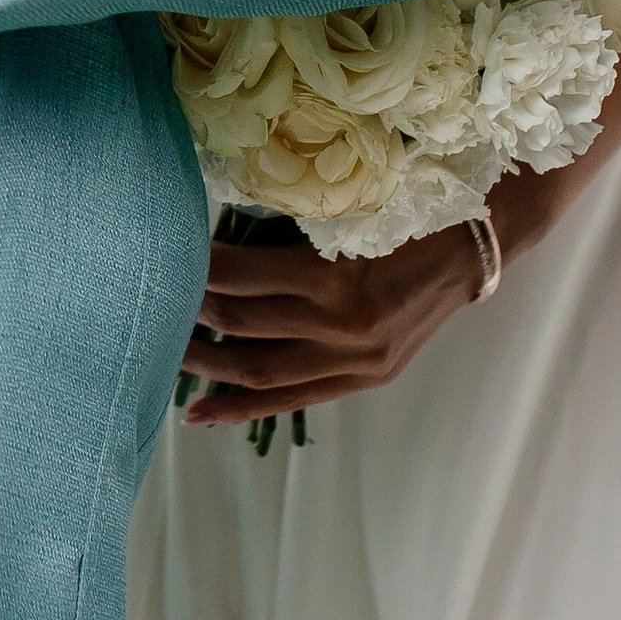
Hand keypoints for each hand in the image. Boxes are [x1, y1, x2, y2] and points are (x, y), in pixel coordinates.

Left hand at [181, 204, 506, 425]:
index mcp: (337, 277)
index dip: (194, 266)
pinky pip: (292, 400)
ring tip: (156, 352)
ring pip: (258, 371)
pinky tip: (198, 413)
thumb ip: (286, 228)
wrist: (477, 244)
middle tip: (143, 299)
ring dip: (203, 363)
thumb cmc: (410, 208)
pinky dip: (241, 408)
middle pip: (240, 326)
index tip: (160, 248)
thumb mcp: (347, 207)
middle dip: (185, 313)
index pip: (240, 277)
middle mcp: (344, 328)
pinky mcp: (364, 379)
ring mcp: (355, 362)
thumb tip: (211, 234)